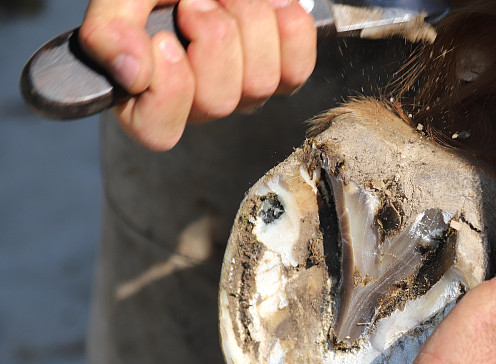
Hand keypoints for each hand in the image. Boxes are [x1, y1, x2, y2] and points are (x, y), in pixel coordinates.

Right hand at [78, 0, 315, 149]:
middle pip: (217, 103)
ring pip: (259, 85)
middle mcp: (201, 100)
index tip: (164, 39)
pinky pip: (297, 69)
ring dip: (247, 22)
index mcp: (151, 91)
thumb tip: (130, 74)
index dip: (168, 88)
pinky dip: (288, 27)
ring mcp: (245, 90)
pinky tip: (270, 3)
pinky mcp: (285, 73)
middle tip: (197, 0)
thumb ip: (110, 29)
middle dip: (212, 37)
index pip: (158, 130)